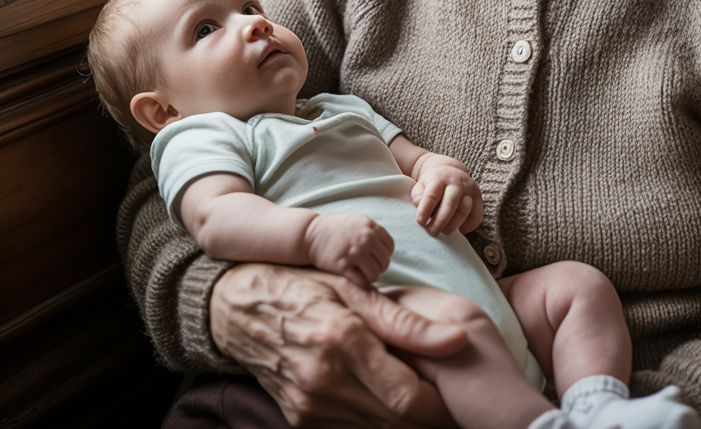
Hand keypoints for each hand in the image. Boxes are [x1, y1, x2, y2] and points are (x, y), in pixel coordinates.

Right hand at [209, 263, 466, 427]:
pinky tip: (390, 406)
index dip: (441, 405)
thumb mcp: (355, 289)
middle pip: (396, 422)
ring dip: (405, 424)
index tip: (462, 398)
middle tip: (454, 407)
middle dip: (430, 418)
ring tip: (428, 405)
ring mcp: (308, 407)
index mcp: (343, 342)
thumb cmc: (305, 286)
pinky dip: (376, 423)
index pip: (407, 395)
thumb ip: (407, 321)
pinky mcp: (299, 420)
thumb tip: (459, 338)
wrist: (238, 309)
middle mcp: (324, 382)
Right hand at [306, 213, 394, 287]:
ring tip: (363, 275)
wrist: (309, 234)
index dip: (385, 255)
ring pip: (376, 273)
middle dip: (379, 268)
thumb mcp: (356, 222)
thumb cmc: (334, 230)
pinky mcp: (343, 266)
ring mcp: (355, 252)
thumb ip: (372, 231)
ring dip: (371, 277)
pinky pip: (362, 281)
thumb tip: (387, 249)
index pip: (389, 246)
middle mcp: (365, 238)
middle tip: (369, 269)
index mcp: (370, 226)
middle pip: (385, 261)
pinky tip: (355, 278)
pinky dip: (361, 283)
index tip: (376, 259)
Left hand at [409, 155, 483, 235]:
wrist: (449, 171)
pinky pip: (477, 215)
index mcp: (439, 178)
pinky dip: (469, 225)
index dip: (425, 210)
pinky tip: (460, 230)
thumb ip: (417, 196)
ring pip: (464, 211)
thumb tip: (420, 208)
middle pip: (450, 204)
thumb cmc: (432, 183)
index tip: (420, 222)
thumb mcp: (420, 185)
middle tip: (431, 232)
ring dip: (453, 225)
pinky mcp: (478, 197)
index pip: (432, 195)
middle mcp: (457, 182)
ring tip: (443, 231)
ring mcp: (469, 189)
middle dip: (440, 222)